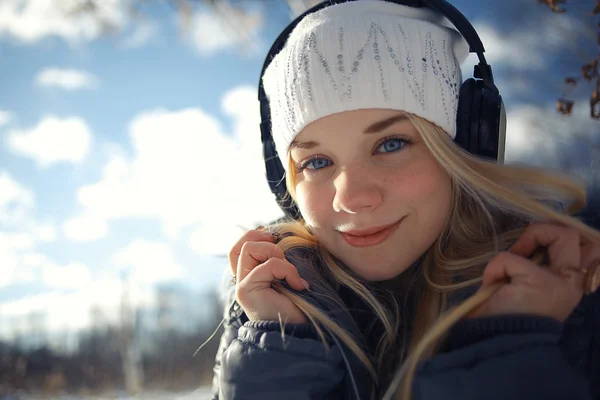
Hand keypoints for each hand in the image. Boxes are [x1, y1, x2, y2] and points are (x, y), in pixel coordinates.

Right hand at [228, 229, 309, 323]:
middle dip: (265, 240)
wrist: (300, 334)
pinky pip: (268, 266)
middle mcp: (242, 281)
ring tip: (289, 273)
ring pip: (248, 248)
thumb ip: (280, 261)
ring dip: (274, 253)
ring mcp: (242, 286)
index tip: (277, 239)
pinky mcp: (246, 291)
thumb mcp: (289, 277)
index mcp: (250, 277)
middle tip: (283, 255)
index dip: (256, 236)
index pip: (239, 247)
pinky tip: (299, 286)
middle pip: (241, 244)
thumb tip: (282, 238)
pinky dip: (288, 270)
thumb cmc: (299, 307)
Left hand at [469, 223, 598, 321]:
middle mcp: (574, 283)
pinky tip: (492, 284)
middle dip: (544, 229)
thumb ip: (536, 263)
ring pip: (562, 233)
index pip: (589, 245)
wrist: (496, 344)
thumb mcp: (525, 284)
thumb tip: (529, 239)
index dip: (557, 235)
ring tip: (513, 259)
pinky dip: (496, 266)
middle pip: (575, 233)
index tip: (529, 250)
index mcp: (572, 284)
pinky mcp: (541, 284)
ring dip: (531, 236)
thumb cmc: (505, 315)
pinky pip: (511, 257)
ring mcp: (562, 283)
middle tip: (522, 249)